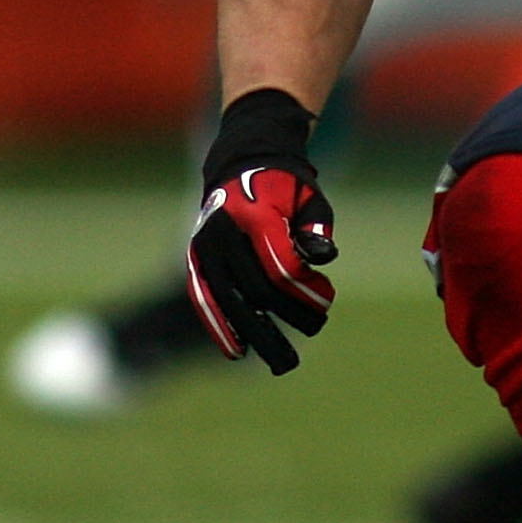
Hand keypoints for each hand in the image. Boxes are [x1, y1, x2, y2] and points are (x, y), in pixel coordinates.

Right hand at [184, 90, 337, 372]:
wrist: (242, 160)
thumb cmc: (285, 184)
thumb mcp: (311, 198)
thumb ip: (317, 228)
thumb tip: (323, 260)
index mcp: (256, 215)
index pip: (280, 267)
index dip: (304, 290)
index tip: (325, 298)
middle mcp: (225, 232)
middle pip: (254, 290)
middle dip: (282, 321)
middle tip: (304, 350)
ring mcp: (206, 244)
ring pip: (224, 299)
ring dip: (248, 333)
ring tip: (274, 362)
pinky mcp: (196, 256)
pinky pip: (204, 295)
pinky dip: (218, 323)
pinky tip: (234, 349)